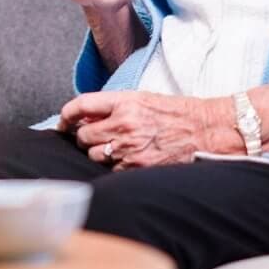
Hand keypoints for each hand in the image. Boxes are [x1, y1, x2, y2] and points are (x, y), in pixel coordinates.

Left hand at [58, 91, 210, 168]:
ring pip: (93, 155)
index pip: (81, 105)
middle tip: (95, 136)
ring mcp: (129, 148)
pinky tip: (128, 159)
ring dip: (98, 153)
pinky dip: (114, 166)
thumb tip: (85, 116)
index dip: (66, 114)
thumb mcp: (143, 98)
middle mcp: (123, 124)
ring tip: (115, 148)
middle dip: (85, 137)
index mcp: (124, 102)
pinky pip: (111, 170)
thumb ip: (114, 106)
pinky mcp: (136, 167)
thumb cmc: (176, 113)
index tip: (64, 121)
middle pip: (82, 135)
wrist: (204, 130)